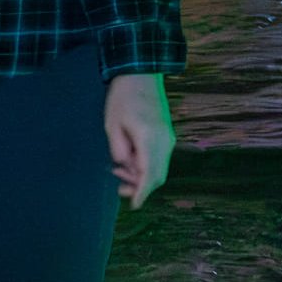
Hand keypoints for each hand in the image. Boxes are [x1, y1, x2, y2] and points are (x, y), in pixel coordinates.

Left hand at [104, 73, 173, 207]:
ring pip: (160, 169)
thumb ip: (119, 149)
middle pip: (157, 176)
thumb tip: (125, 166)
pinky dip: (147, 166)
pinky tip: (130, 160)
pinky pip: (160, 159)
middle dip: (140, 187)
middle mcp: (164, 141)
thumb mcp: (112, 124)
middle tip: (119, 185)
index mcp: (150, 138)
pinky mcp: (167, 135)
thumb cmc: (122, 97)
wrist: (141, 75)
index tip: (134, 205)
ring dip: (142, 176)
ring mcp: (168, 138)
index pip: (149, 174)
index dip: (142, 193)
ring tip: (119, 170)